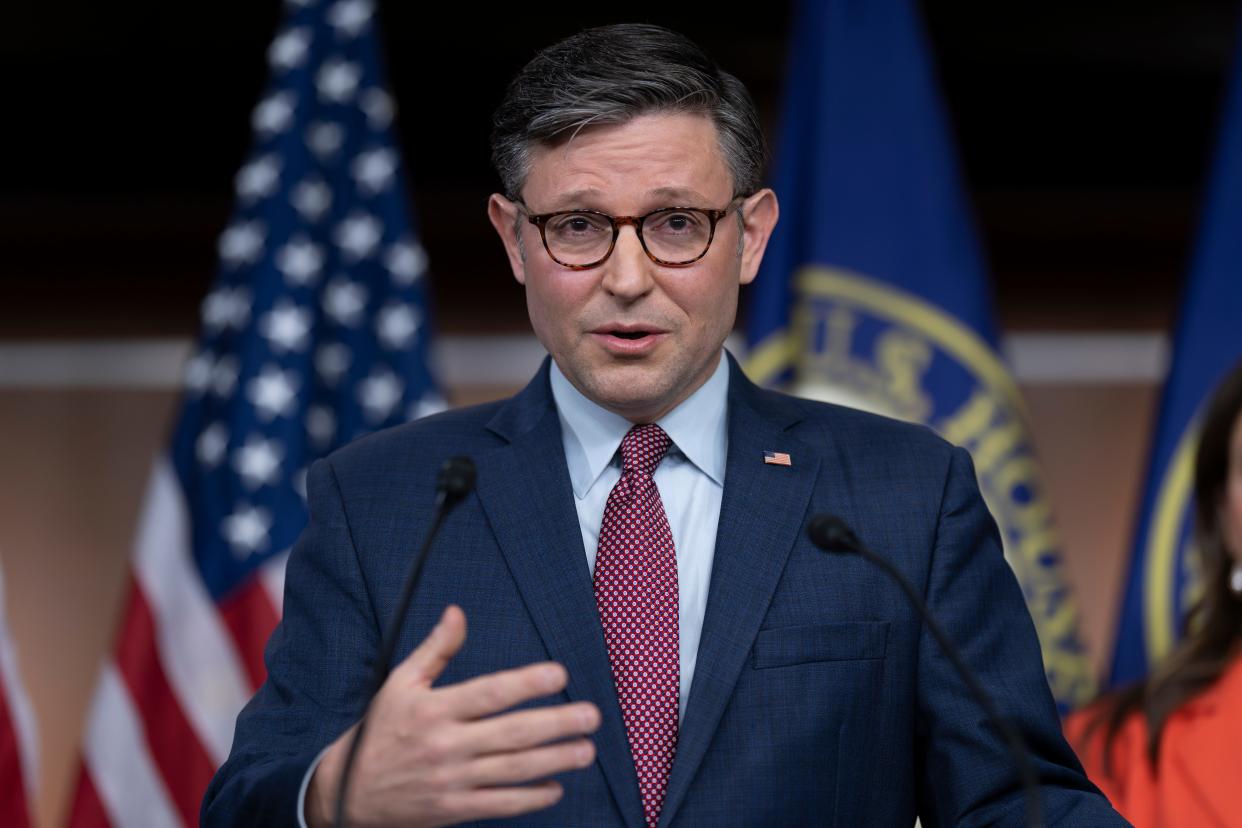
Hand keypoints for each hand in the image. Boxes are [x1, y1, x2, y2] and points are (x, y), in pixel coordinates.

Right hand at [306, 605, 600, 827]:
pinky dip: (530, 798)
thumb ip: (436, 649)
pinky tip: (555, 787)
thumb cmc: (380, 730)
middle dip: (556, 724)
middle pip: (511, 733)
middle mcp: (446, 744)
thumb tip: (457, 612)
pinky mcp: (454, 809)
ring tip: (585, 750)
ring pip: (512, 770)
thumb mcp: (401, 683)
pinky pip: (500, 804)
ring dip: (554, 760)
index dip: (527, 683)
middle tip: (591, 716)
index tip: (559, 674)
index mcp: (434, 709)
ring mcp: (452, 780)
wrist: (347, 791)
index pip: (490, 692)